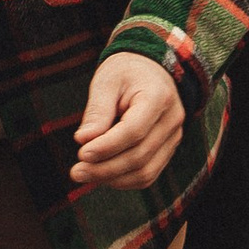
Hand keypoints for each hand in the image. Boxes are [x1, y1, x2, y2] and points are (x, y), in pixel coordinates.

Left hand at [70, 51, 184, 191]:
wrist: (150, 69)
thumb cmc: (126, 72)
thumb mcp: (107, 81)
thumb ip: (97, 111)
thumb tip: (83, 141)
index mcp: (158, 97)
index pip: (134, 131)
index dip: (107, 147)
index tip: (81, 153)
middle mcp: (171, 120)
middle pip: (140, 156)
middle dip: (105, 169)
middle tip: (76, 171)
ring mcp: (173, 137)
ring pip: (145, 172)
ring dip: (113, 178)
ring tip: (85, 174)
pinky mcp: (167, 149)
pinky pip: (148, 174)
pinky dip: (124, 180)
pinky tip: (102, 175)